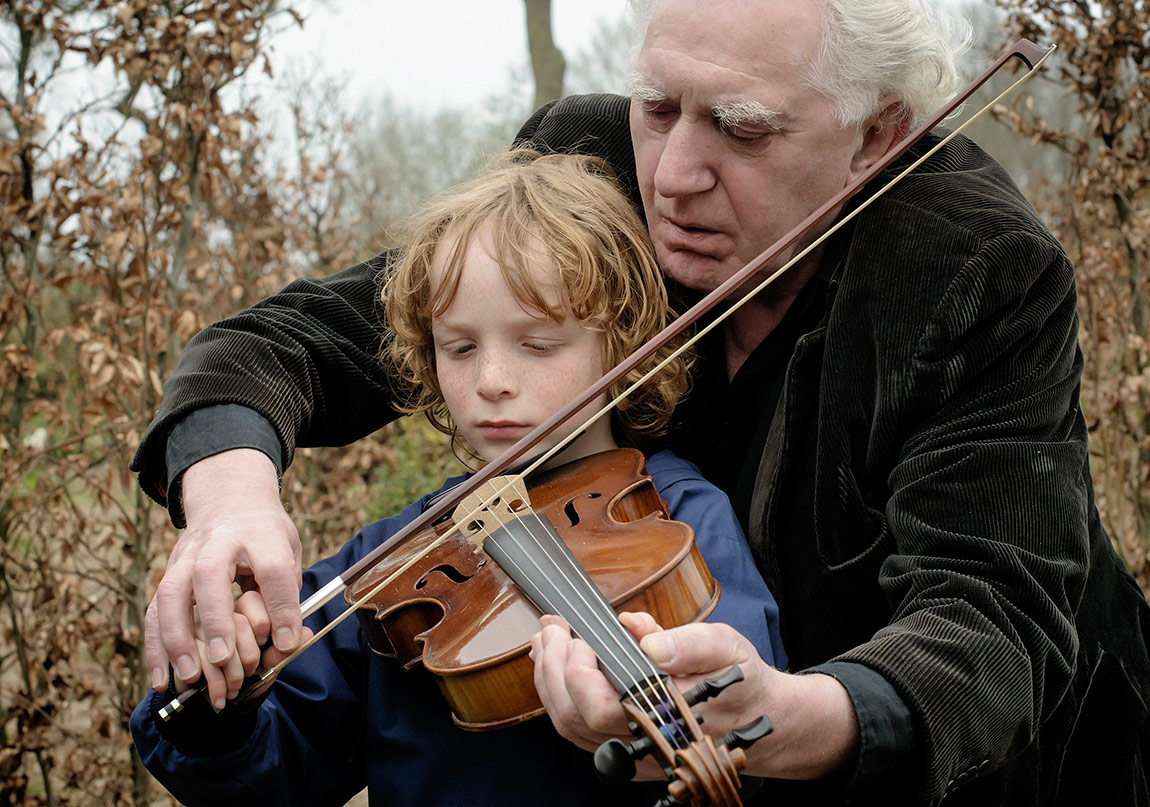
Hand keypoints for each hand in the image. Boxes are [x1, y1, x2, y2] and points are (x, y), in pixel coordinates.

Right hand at [145, 448, 302, 709]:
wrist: (228, 498)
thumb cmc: (265, 533)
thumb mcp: (289, 550)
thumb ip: (288, 593)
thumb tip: (287, 643)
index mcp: (258, 533)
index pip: (271, 567)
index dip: (279, 605)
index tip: (286, 641)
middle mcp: (217, 542)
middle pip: (209, 574)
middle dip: (215, 618)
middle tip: (223, 659)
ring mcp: (186, 557)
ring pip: (171, 594)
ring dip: (177, 639)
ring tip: (190, 677)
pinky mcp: (168, 574)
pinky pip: (154, 611)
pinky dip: (155, 647)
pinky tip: (161, 679)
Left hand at [531, 612, 859, 779]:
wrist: (759, 719)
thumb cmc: (741, 682)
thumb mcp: (727, 648)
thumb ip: (689, 643)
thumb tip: (646, 639)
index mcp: (665, 721)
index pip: (602, 711)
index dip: (578, 674)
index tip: (578, 637)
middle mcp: (643, 743)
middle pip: (574, 720)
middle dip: (553, 669)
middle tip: (552, 627)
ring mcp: (631, 749)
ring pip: (569, 727)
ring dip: (549, 680)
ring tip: (546, 638)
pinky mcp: (624, 744)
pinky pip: (578, 727)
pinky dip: (559, 692)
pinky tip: (557, 661)